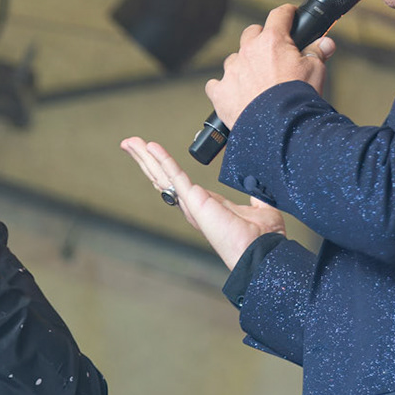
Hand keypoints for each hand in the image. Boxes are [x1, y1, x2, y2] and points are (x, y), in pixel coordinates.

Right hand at [120, 136, 285, 268]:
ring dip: (145, 158)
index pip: (178, 181)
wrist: (264, 252)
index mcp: (205, 205)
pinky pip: (175, 175)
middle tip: (130, 143)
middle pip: (162, 177)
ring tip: (130, 142)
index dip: (164, 165)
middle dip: (145, 159)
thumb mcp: (260, 209)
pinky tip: (151, 147)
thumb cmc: (262, 239)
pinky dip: (162, 159)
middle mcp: (193, 205)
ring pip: (162, 175)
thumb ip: (257, 196)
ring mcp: (192, 204)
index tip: (153, 151)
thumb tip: (261, 186)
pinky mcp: (196, 201)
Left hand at [204, 4, 335, 130]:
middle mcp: (248, 51)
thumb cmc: (297, 97)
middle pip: (251, 33)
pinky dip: (223, 88)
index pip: (279, 15)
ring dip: (243, 65)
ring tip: (255, 80)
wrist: (279, 127)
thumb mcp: (316, 70)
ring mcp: (231, 71)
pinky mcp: (220, 92)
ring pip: (234, 59)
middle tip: (272, 52)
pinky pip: (215, 84)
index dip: (287, 13)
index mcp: (272, 41)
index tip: (290, 15)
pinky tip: (233, 94)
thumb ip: (317, 53)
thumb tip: (326, 43)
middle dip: (261, 38)